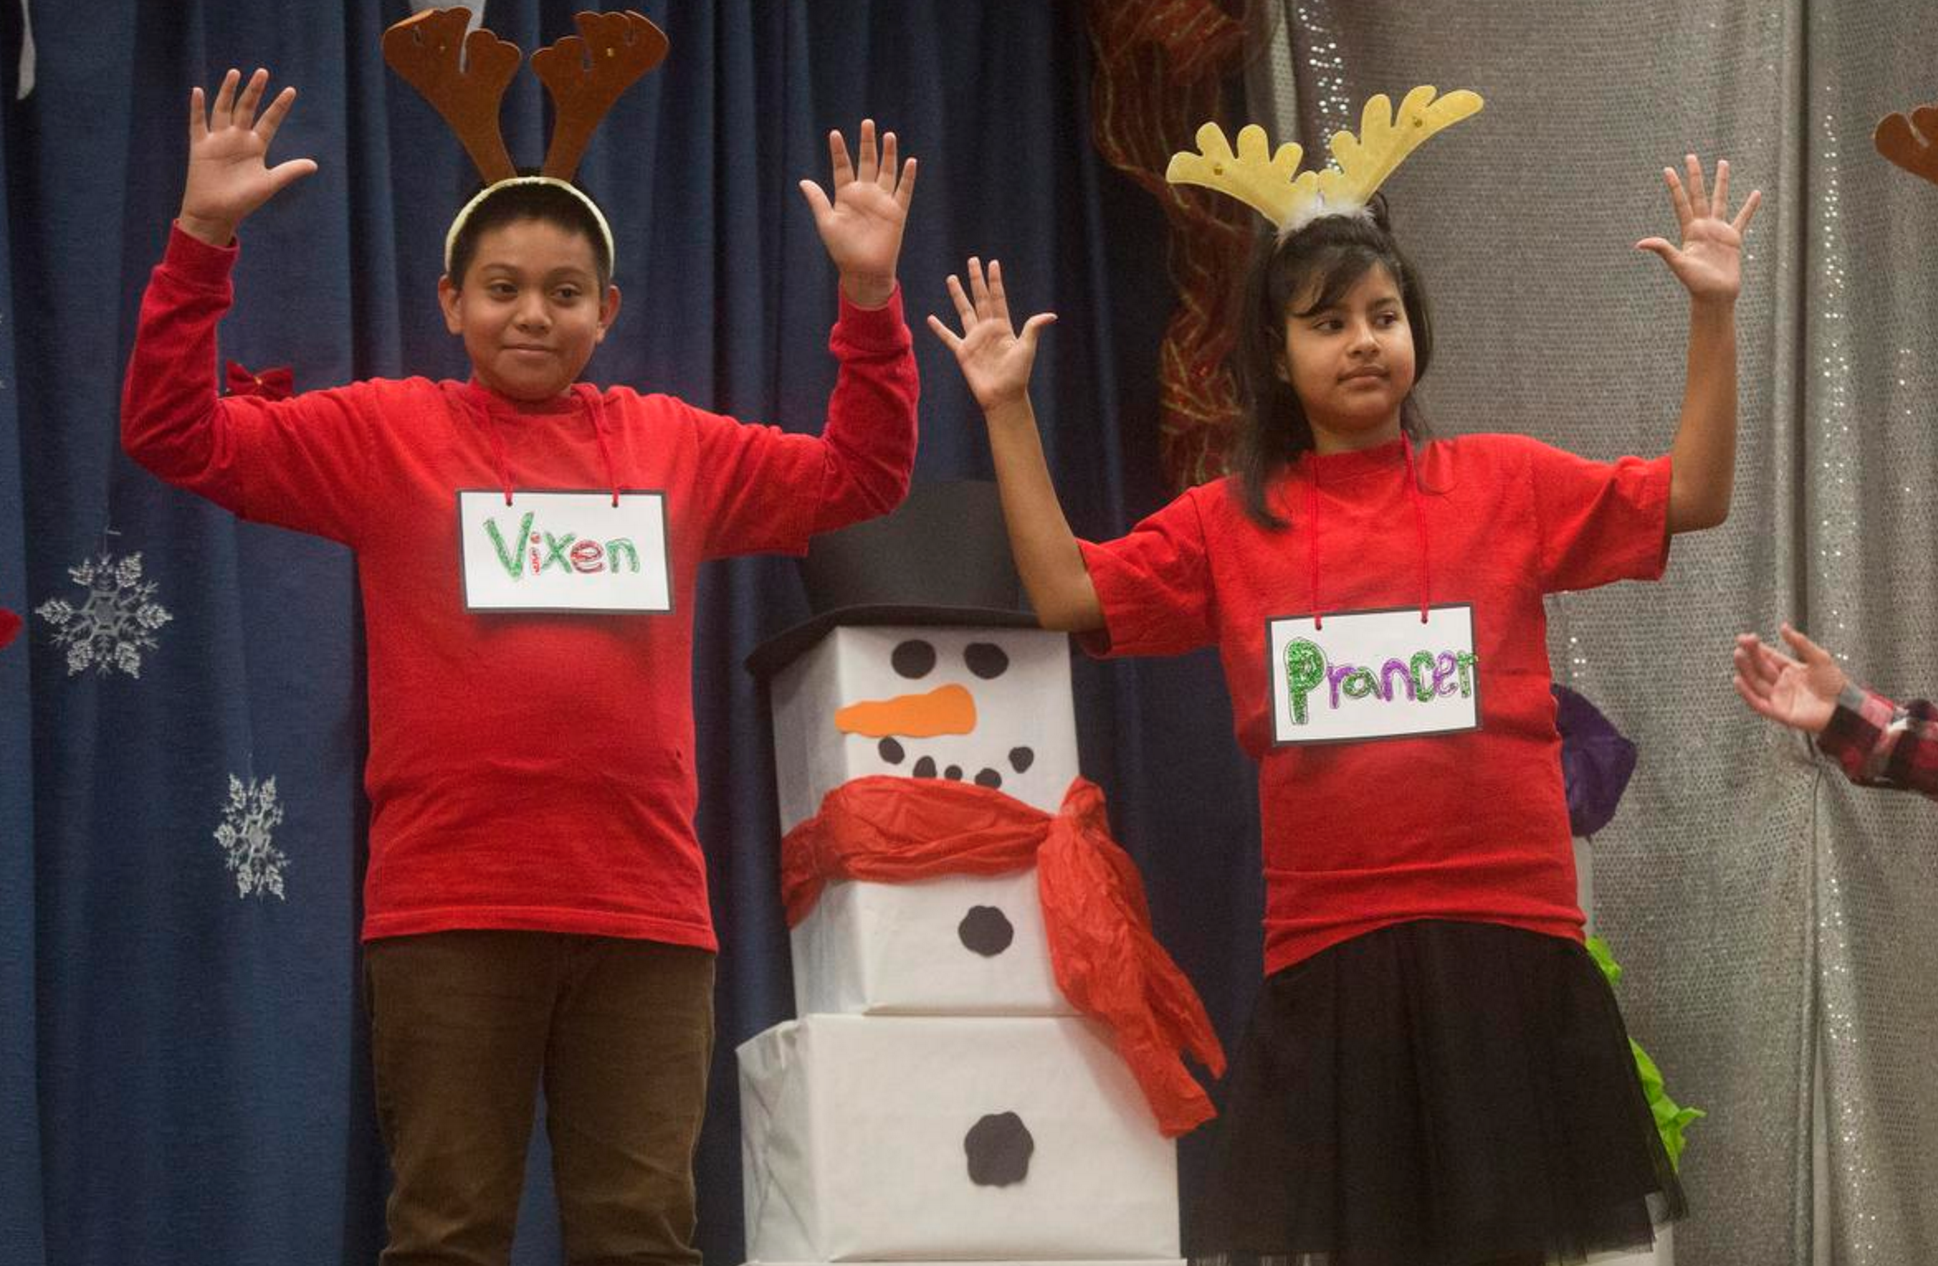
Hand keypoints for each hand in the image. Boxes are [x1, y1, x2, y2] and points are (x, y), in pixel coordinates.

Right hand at [179, 68, 317, 246]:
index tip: (291, 90)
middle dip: (255, 91)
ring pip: (223, 109)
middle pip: (247, 108)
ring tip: (236, 73)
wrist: (216, 213)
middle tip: (263, 72)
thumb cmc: (244, 200)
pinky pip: (198, 124)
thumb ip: (290, 171)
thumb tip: (314, 164)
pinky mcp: (200, 146)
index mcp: (256, 146)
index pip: (270, 120)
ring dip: (228, 92)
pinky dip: (197, 108)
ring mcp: (218, 140)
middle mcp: (238, 138)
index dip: (279, 106)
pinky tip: (198, 91)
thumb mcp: (270, 183)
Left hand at [798, 119, 915, 307]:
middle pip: (867, 162)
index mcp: (846, 195)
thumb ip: (818, 201)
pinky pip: (904, 191)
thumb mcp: (827, 223)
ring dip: (888, 154)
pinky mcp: (897, 212)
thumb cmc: (842, 250)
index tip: (834, 134)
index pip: (842, 167)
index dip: (839, 151)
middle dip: (867, 143)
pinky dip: (908, 177)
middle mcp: (865, 194)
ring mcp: (882, 201)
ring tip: (888, 135)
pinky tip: (910, 161)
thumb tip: (803, 181)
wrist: (863, 271)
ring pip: (886, 171)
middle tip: (867, 123)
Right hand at [926, 258, 1055, 412]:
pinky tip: (931, 319)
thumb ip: (1032, 329)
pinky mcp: (963, 352)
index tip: (993, 263)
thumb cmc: (1017, 374)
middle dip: (976, 280)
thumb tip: (1051, 315)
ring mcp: (974, 339)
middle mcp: (988, 329)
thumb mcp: (1027, 348)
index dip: (995, 281)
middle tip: (972, 260)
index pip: (998, 298)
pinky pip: (949, 337)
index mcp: (1003, 326)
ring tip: (952, 278)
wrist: (1002, 395)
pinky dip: (939, 329)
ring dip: (958, 295)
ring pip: (964, 311)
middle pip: (980, 298)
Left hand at [1636, 154, 1759, 304]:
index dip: (1674, 186)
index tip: (1667, 169)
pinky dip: (1750, 206)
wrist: (1715, 296)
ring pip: (1721, 200)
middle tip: (1691, 155)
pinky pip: (1743, 218)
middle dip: (1695, 176)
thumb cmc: (1696, 283)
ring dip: (1722, 182)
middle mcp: (1703, 227)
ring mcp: (1718, 231)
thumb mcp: (1678, 264)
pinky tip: (1756, 193)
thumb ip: (1663, 250)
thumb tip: (1640, 243)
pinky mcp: (1733, 238)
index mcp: (1689, 231)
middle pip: (1699, 194)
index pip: (1681, 202)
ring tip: (1723, 163)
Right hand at [1732, 622, 1846, 734]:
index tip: (1747, 637)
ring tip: (1738, 655)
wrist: (1844, 707)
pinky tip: (1738, 680)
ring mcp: (1779, 697)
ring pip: (1755, 683)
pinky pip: (1757, 702)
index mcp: (1790, 670)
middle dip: (1749, 655)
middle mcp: (1781, 683)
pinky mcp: (1778, 711)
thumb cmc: (1836, 685)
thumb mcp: (1819, 657)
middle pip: (1759, 668)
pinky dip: (1746, 693)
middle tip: (1741, 644)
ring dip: (1745, 669)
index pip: (1768, 657)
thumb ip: (1800, 642)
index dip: (1756, 648)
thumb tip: (1784, 626)